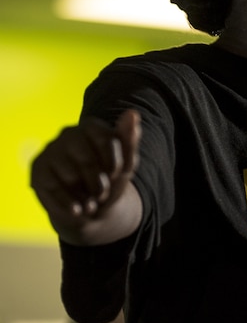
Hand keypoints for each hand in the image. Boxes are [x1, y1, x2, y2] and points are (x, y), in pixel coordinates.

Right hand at [30, 109, 141, 244]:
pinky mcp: (37, 169)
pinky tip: (77, 209)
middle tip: (102, 193)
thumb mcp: (126, 164)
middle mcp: (68, 133)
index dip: (115, 165)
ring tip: (90, 199)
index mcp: (92, 126)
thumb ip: (130, 139)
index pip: (108, 142)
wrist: (91, 207)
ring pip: (71, 178)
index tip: (116, 175)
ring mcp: (50, 150)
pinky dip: (70, 204)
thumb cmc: (110, 180)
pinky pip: (54, 190)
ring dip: (86, 196)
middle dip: (100, 184)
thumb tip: (132, 113)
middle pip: (88, 162)